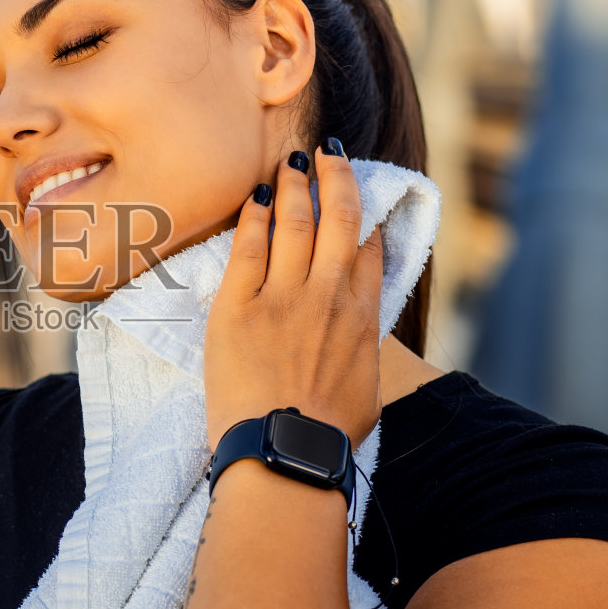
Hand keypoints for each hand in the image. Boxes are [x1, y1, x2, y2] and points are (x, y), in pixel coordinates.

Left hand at [204, 141, 383, 452]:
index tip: (358, 195)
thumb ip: (363, 352)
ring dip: (294, 186)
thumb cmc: (327, 438)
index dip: (364, 217)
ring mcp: (284, 297)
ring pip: (295, 223)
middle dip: (335, 179)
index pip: (367, 250)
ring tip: (292, 161)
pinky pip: (249, 247)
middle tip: (328, 154)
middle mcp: (328, 296)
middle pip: (338, 220)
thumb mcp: (365, 390)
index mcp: (361, 317)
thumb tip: (360, 340)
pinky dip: (254, 216)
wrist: (287, 454)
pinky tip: (255, 196)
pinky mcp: (240, 306)